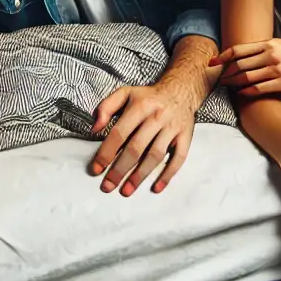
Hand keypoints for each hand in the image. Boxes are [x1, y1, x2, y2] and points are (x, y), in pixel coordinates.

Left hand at [88, 81, 197, 195]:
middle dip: (120, 169)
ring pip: (155, 156)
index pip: (120, 133)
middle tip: (108, 186)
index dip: (107, 152)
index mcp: (140, 106)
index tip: (96, 169)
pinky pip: (179, 158)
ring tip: (126, 190)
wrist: (181, 89)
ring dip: (140, 175)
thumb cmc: (149, 96)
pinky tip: (156, 188)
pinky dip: (168, 175)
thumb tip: (95, 129)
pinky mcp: (186, 137)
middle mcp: (157, 117)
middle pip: (136, 148)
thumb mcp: (125, 93)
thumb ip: (106, 107)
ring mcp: (173, 128)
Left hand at [211, 39, 280, 96]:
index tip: (213, 62)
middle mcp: (271, 55)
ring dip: (233, 83)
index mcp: (269, 43)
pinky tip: (241, 93)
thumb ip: (264, 47)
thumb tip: (244, 53)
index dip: (223, 56)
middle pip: (240, 64)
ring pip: (246, 78)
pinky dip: (247, 92)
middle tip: (219, 78)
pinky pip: (259, 89)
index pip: (239, 49)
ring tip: (227, 86)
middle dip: (226, 72)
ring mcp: (276, 70)